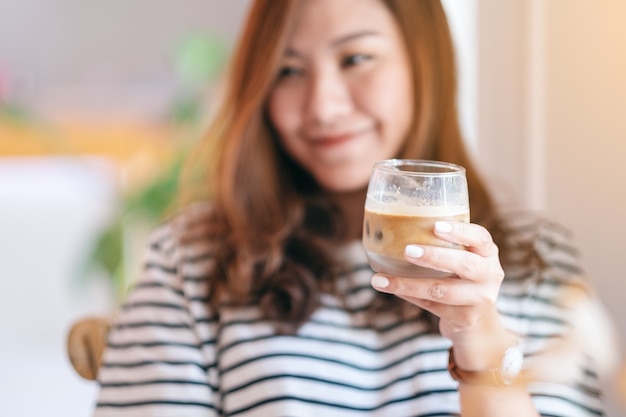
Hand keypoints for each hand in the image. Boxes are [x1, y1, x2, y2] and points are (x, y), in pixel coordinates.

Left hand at [371, 220, 511, 369]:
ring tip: (380, 278)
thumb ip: (444, 245)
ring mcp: (479, 299)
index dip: (460, 231)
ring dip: (409, 283)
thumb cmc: (462, 279)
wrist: (478, 323)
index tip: (436, 226)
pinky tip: (389, 287)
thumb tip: (395, 227)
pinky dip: (408, 294)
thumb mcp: (463, 258)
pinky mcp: (464, 318)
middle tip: (408, 250)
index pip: (480, 238)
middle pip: (466, 264)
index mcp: (487, 253)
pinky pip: (431, 305)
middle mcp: (489, 275)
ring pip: (442, 290)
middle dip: (435, 257)